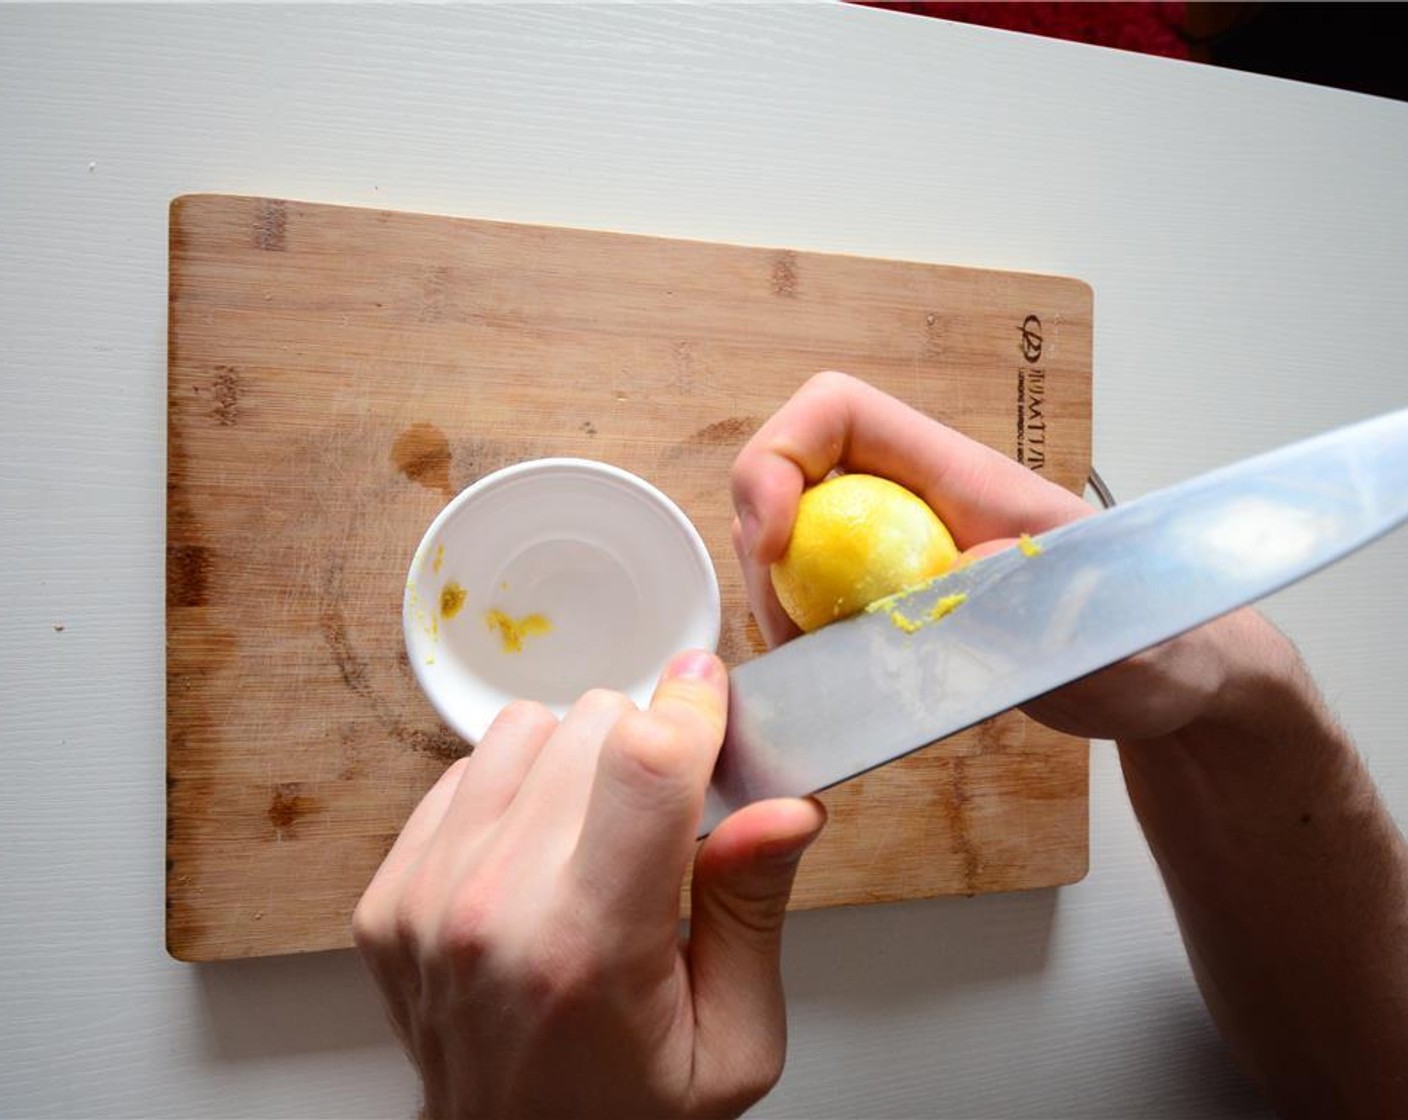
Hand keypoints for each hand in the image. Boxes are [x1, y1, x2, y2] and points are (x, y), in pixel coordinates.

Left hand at [353, 651, 825, 1118]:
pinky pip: (464, 767)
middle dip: (646, 748)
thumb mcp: (734, 1040)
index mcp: (590, 947)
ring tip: (596, 836)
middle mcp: (493, 910)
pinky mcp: (388, 893)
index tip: (712, 692)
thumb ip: (754, 910)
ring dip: (575, 759)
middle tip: (663, 817)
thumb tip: (785, 808)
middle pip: (589, 723)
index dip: (692, 707)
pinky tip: (538, 855)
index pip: (645, 761)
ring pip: (523, 727)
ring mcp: (426, 898)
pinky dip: (513, 790)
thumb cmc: (627, 1108)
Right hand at [730, 371, 1249, 742]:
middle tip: (788, 632)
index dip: (781, 457)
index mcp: (964, 479)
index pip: (841, 412)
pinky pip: (818, 592)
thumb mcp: (1103, 629)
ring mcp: (905, 550)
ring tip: (808, 662)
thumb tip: (956, 572)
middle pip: (795, 475)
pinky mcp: (897, 599)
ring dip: (776, 597)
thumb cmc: (1152, 638)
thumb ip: (1035, 602)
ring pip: (796, 538)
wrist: (1173, 678)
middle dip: (763, 545)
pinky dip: (801, 631)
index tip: (778, 540)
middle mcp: (922, 502)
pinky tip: (829, 675)